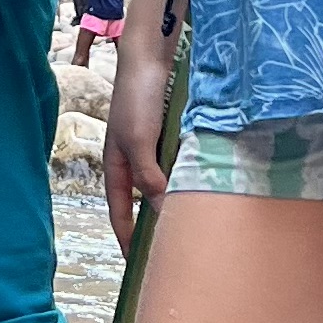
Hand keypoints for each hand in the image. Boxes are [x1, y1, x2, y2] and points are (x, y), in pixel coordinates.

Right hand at [104, 27, 176, 253]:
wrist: (151, 58)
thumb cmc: (137, 100)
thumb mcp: (139, 142)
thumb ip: (149, 177)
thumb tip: (163, 211)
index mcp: (117, 167)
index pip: (120, 212)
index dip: (126, 237)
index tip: (136, 264)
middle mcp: (134, 162)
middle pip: (143, 203)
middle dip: (153, 227)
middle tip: (171, 252)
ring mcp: (153, 150)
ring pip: (165, 187)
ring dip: (175, 204)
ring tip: (193, 228)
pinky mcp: (170, 138)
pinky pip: (180, 168)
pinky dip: (188, 182)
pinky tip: (205, 192)